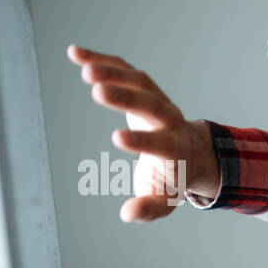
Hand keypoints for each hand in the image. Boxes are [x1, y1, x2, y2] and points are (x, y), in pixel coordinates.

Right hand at [67, 44, 219, 222]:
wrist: (192, 152)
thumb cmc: (174, 179)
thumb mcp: (165, 200)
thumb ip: (149, 209)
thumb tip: (127, 214)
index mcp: (176, 150)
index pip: (162, 143)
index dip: (142, 141)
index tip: (116, 139)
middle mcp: (170, 121)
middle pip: (153, 105)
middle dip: (127, 98)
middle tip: (97, 91)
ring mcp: (159, 101)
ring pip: (140, 81)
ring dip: (114, 72)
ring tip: (83, 68)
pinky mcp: (145, 88)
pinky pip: (126, 70)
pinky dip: (103, 60)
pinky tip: (75, 53)